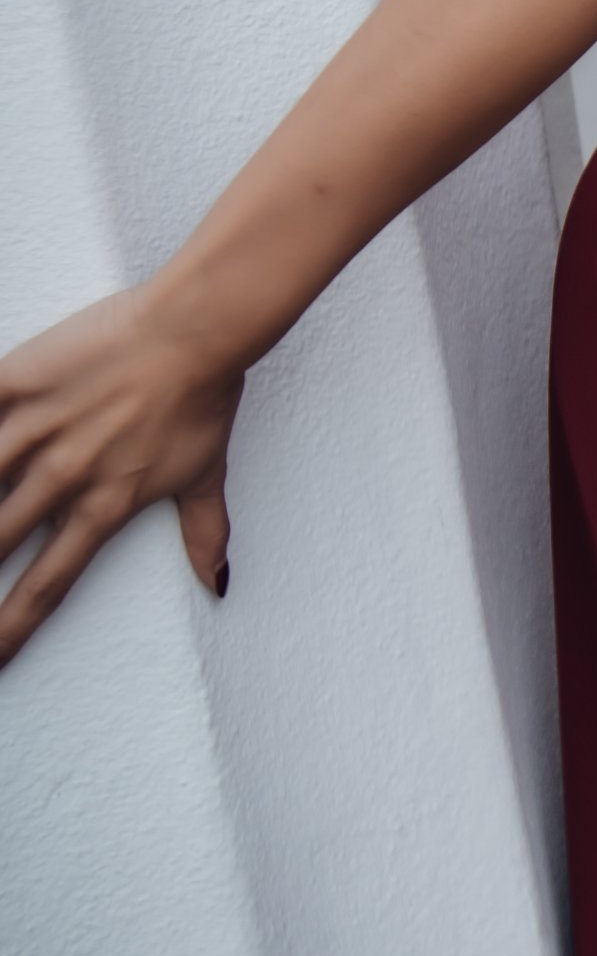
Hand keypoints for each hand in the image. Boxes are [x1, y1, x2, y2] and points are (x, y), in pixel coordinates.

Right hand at [0, 283, 242, 663]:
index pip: (49, 583)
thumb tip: (217, 582)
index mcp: (104, 507)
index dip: (13, 627)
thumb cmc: (205, 398)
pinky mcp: (19, 379)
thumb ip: (203, 531)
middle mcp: (63, 477)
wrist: (197, 328)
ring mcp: (37, 427)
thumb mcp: (205, 473)